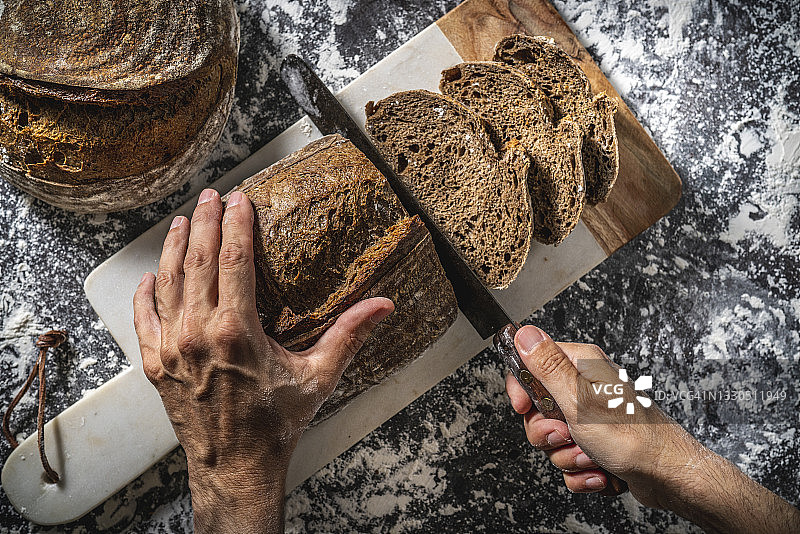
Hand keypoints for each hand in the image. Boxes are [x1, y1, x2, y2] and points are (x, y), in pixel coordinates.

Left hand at [132, 188, 393, 532]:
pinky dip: (147, 290)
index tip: (239, 200)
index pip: (232, 259)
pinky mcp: (156, 364)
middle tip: (211, 197)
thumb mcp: (318, 377)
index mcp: (236, 331)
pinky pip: (144, 317)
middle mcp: (197, 334)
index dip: (235, 224)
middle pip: (196, 260)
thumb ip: (350, 335)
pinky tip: (153, 274)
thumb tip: (383, 306)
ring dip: (174, 246)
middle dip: (203, 222)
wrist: (236, 467)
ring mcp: (171, 348)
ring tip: (181, 221)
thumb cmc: (275, 425)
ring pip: (168, 281)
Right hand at [506, 326, 799, 532]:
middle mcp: (587, 388)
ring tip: (592, 457)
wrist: (668, 477)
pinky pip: (571, 459)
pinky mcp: (598, 443)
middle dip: (548, 433)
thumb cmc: (633, 437)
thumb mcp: (578, 398)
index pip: (533, 365)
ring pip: (555, 439)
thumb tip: (524, 333)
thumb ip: (547, 366)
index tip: (522, 407)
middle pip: (539, 409)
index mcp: (583, 367)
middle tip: (566, 435)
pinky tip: (600, 473)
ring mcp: (593, 418)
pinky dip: (582, 472)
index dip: (522, 389)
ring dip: (568, 456)